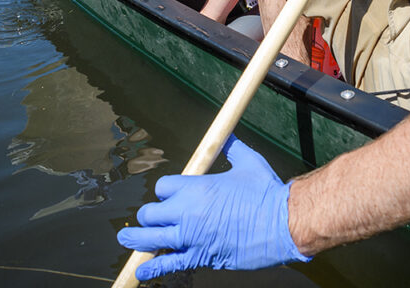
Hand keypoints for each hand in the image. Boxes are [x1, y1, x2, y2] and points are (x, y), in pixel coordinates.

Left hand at [116, 136, 309, 279]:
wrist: (282, 224)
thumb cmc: (266, 193)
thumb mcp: (248, 162)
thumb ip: (233, 149)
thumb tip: (230, 137)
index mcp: (196, 187)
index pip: (162, 187)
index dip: (165, 192)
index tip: (170, 196)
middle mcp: (187, 212)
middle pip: (150, 213)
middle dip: (149, 215)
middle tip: (151, 218)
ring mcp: (191, 237)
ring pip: (151, 238)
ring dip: (137, 239)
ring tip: (127, 239)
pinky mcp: (200, 257)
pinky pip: (168, 264)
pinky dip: (152, 269)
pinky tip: (141, 272)